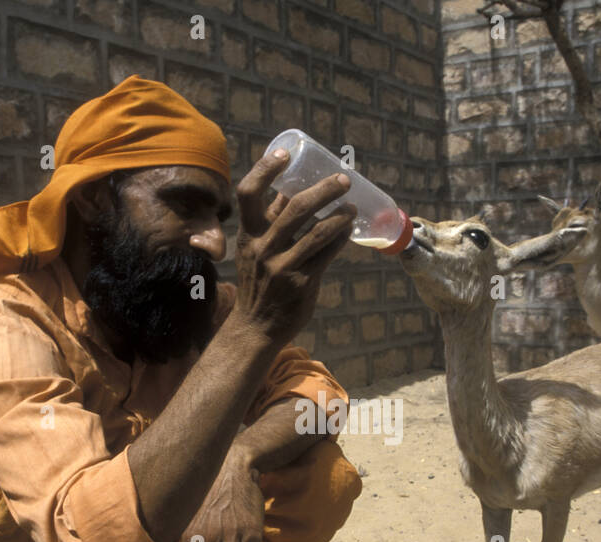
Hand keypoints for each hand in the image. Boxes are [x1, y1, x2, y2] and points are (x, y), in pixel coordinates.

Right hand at [230, 149, 355, 345]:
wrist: (255, 327)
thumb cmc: (259, 282)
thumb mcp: (254, 250)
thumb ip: (269, 221)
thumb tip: (287, 188)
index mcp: (248, 233)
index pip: (248, 193)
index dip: (265, 169)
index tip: (285, 155)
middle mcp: (263, 247)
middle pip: (295, 207)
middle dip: (323, 189)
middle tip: (343, 179)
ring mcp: (282, 266)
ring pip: (317, 231)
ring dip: (340, 215)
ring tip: (352, 206)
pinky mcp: (301, 282)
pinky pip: (327, 254)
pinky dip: (340, 238)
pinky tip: (348, 230)